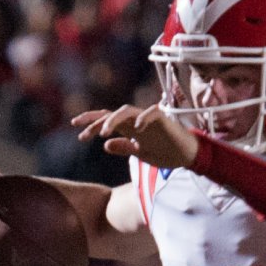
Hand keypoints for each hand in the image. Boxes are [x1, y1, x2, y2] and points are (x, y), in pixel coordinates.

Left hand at [73, 101, 198, 170]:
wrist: (188, 155)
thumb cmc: (165, 152)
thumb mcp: (140, 153)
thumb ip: (124, 147)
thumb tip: (105, 145)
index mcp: (129, 128)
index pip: (106, 121)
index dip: (92, 124)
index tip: (78, 134)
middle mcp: (136, 120)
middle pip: (111, 114)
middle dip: (95, 121)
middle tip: (82, 133)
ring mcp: (148, 118)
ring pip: (127, 111)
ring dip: (114, 120)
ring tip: (103, 133)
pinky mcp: (163, 119)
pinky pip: (151, 113)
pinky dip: (143, 118)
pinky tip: (136, 128)